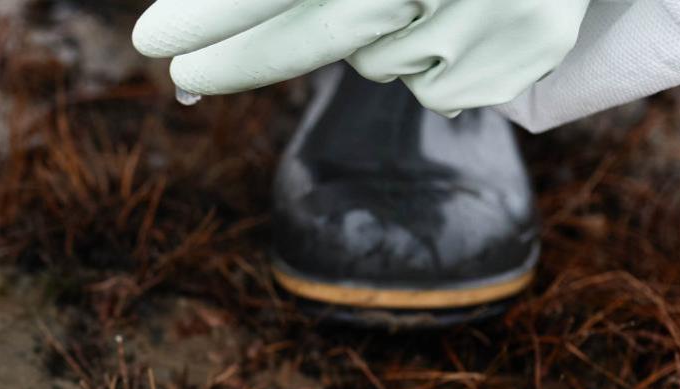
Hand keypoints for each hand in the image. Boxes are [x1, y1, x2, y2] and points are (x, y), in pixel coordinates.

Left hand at [134, 0, 592, 114]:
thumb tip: (203, 12)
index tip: (152, 40)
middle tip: (182, 77)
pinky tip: (462, 17)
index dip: (213, 9)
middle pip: (324, 29)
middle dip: (242, 58)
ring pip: (379, 61)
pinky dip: (428, 61)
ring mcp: (495, 14)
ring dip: (371, 38)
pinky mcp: (528, 51)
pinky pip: (436, 87)